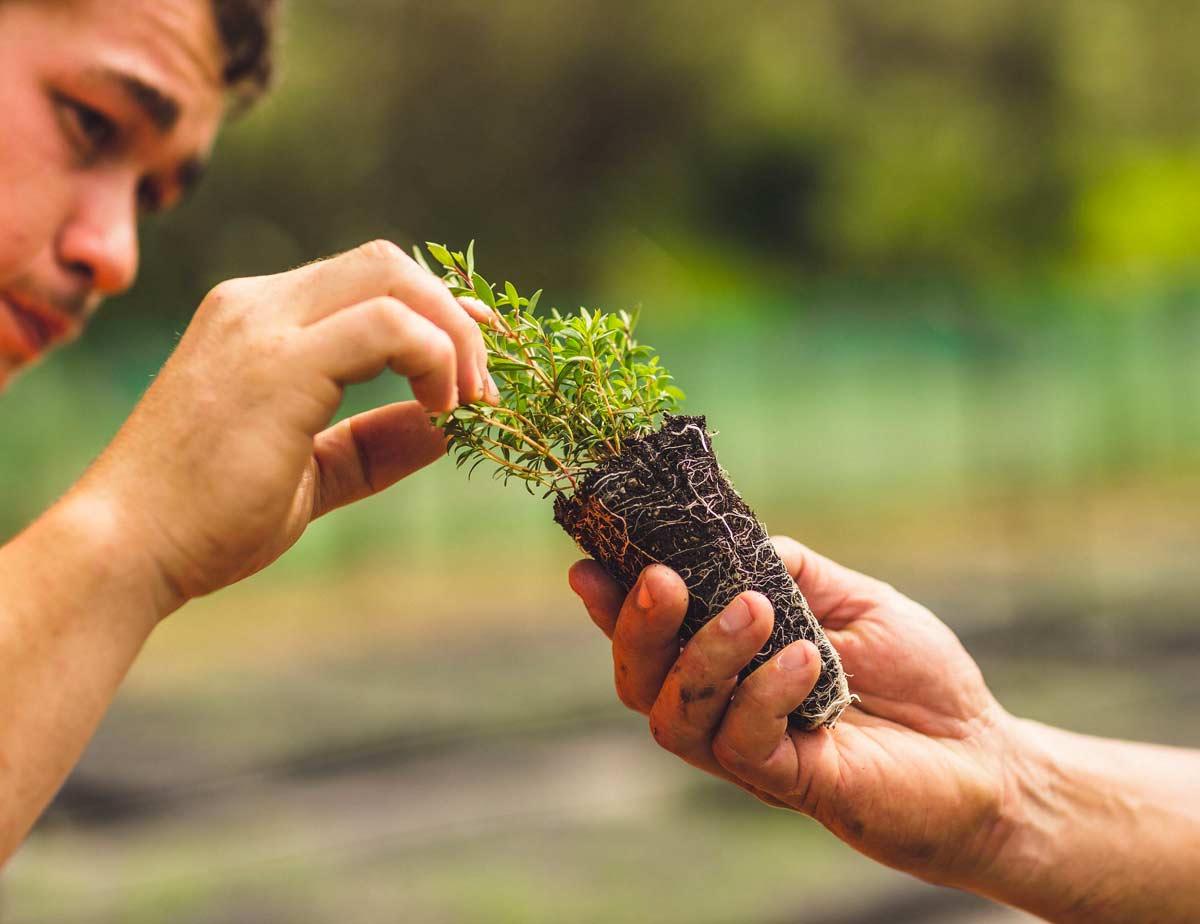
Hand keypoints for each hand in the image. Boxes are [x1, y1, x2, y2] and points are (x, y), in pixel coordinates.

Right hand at [77, 240, 498, 604]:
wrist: (129, 550)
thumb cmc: (212, 517)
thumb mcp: (316, 469)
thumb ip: (378, 441)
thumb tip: (450, 425)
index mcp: (261, 320)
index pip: (371, 279)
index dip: (438, 312)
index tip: (479, 364)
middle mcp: (258, 305)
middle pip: (389, 263)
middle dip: (456, 317)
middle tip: (484, 388)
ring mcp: (263, 326)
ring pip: (394, 278)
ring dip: (453, 335)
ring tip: (468, 403)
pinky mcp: (276, 363)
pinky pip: (387, 326)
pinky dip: (434, 357)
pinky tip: (441, 409)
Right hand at [569, 538, 1021, 891]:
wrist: (984, 753)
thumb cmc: (916, 675)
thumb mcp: (851, 599)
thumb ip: (788, 570)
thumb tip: (730, 536)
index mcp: (728, 660)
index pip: (652, 634)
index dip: (611, 601)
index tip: (589, 560)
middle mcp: (723, 707)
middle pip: (639, 678)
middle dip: (637, 626)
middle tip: (662, 579)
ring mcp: (749, 750)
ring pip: (675, 714)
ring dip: (704, 653)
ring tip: (755, 610)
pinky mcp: (788, 781)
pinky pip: (742, 741)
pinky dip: (763, 692)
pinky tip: (808, 660)